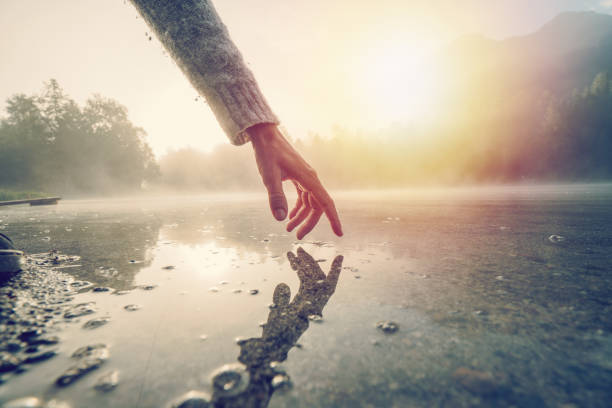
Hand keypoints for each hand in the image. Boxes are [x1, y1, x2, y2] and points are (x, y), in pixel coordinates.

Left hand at [247, 123, 342, 239]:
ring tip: (288, 228)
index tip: (339, 233)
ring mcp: (305, 177)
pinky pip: (304, 196)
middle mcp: (310, 178)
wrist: (265, 135)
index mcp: (308, 178)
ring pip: (310, 202)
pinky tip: (289, 215)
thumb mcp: (269, 176)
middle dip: (309, 222)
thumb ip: (276, 197)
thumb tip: (281, 219)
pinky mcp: (299, 176)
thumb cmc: (268, 153)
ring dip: (301, 216)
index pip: (325, 203)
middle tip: (297, 236)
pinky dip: (298, 207)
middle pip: (317, 206)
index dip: (333, 219)